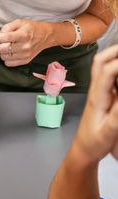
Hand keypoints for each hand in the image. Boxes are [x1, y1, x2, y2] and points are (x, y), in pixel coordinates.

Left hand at [0, 19, 53, 65]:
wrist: (46, 36)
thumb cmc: (32, 28)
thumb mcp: (20, 22)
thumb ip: (7, 27)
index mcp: (23, 34)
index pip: (5, 37)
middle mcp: (25, 46)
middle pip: (2, 49)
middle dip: (0, 44)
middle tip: (6, 40)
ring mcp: (25, 55)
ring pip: (4, 57)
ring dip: (3, 51)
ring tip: (11, 45)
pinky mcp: (25, 61)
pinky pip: (9, 63)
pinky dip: (7, 58)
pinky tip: (13, 52)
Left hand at [72, 45, 117, 164]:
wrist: (83, 149)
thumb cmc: (94, 142)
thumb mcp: (108, 131)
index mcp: (97, 96)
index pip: (107, 71)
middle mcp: (96, 88)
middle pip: (100, 61)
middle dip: (114, 50)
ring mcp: (98, 90)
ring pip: (102, 65)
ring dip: (113, 55)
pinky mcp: (102, 94)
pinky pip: (107, 74)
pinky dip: (115, 65)